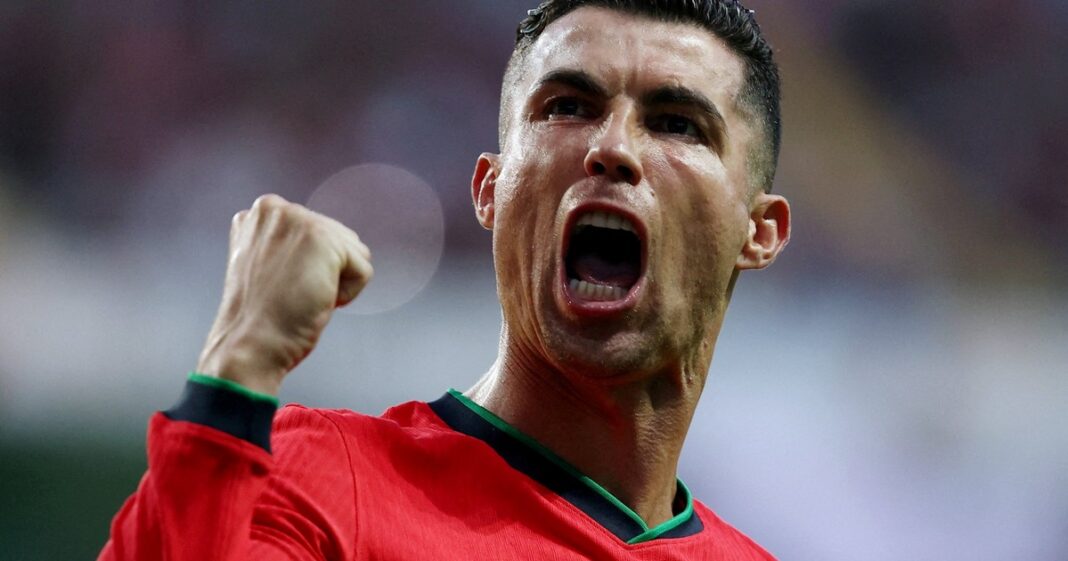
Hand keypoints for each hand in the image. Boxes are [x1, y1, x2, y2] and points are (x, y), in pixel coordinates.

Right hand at [196, 194, 372, 395]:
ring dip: (337, 282)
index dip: (308, 268)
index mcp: (261, 212)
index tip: (279, 285)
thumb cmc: (260, 317)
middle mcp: (276, 208)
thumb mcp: (267, 264)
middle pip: (340, 240)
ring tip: (300, 296)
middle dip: (325, 272)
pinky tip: (315, 300)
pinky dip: (348, 294)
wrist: (250, 344)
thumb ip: (287, 242)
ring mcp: (299, 219)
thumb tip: (320, 245)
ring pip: (354, 253)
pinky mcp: (323, 238)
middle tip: (290, 293)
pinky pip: (363, 270)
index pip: (318, 233)